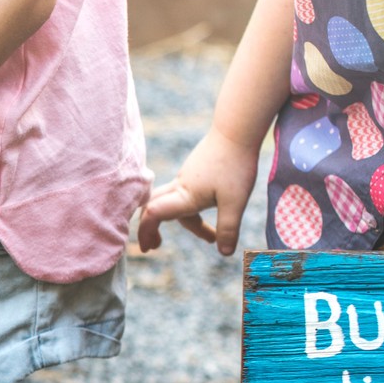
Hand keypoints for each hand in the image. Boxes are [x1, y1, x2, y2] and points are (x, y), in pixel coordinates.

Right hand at [137, 127, 259, 254]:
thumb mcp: (236, 202)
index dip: (145, 231)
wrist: (237, 129)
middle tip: (155, 245)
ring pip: (175, 203)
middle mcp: (180, 186)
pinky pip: (185, 193)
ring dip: (184, 222)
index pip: (153, 214)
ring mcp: (187, 177)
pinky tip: (213, 209)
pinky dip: (192, 208)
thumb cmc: (236, 164)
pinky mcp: (196, 170)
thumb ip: (228, 229)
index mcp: (185, 196)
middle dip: (152, 228)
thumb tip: (224, 253)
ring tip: (210, 236)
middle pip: (156, 209)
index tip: (148, 248)